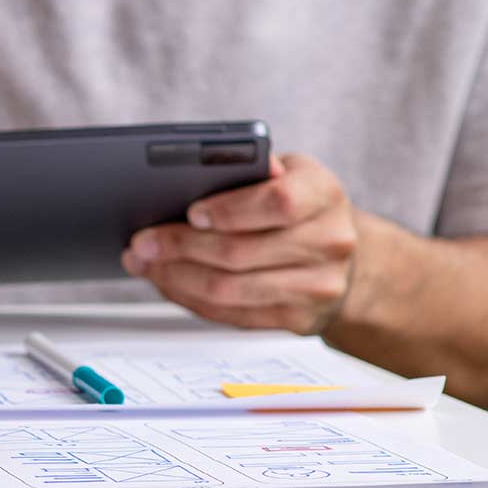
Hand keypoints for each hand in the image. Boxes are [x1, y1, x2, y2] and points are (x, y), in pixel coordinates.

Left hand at [122, 153, 358, 333]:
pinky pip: (232, 315)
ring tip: (145, 263)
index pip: (279, 202)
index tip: (190, 212)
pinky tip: (169, 282)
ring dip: (176, 278)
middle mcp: (329, 242)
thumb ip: (251, 168)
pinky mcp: (299, 319)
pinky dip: (191, 298)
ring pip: (230, 290)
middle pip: (241, 252)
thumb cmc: (301, 208)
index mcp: (324, 193)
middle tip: (142, 242)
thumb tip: (197, 171)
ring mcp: (318, 286)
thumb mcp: (287, 173)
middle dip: (180, 247)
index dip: (229, 210)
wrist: (345, 258)